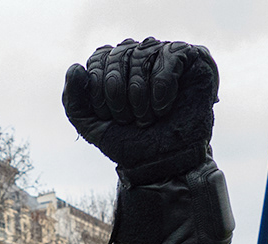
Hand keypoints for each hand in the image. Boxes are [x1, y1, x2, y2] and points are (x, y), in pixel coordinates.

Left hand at [64, 38, 218, 184]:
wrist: (165, 165)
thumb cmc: (132, 144)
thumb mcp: (93, 127)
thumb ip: (74, 101)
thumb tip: (75, 68)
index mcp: (116, 66)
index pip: (98, 59)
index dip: (100, 90)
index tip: (110, 117)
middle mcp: (140, 55)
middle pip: (119, 55)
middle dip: (118, 94)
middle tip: (128, 120)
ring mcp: (166, 54)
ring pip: (143, 54)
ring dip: (140, 95)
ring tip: (147, 118)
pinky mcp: (193, 58)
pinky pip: (171, 55)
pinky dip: (163, 85)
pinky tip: (164, 107)